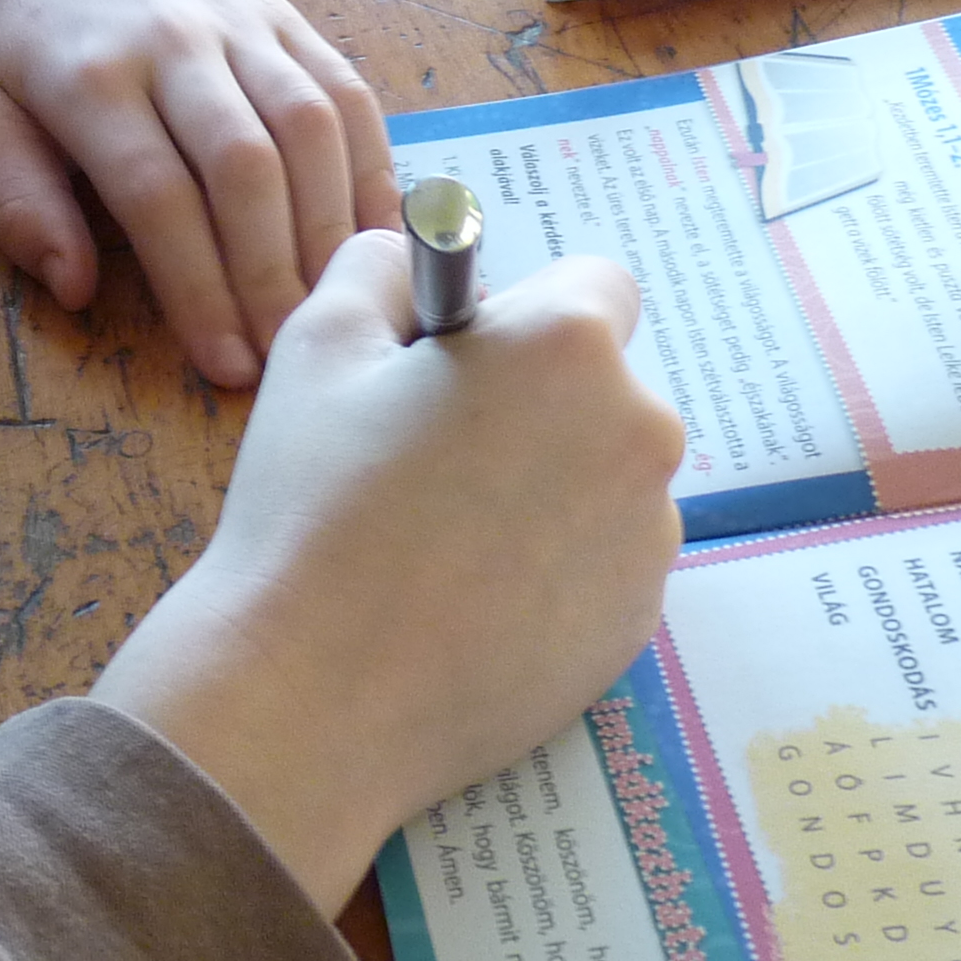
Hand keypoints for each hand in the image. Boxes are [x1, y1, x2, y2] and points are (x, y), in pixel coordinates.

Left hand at [0, 0, 394, 388]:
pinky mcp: (290, 17)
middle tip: (288, 351)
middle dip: (270, 273)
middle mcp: (174, 44)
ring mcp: (242, 24)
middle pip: (242, 165)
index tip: (225, 363)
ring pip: (308, 128)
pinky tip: (374, 237)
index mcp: (88, 77)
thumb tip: (75, 289)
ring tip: (336, 306)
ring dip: (330, 229)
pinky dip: (373, 168)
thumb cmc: (29, 39)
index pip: (154, 192)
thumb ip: (19, 203)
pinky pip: (347, 93)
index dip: (197, 285)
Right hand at [93, 229, 688, 912]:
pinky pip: (601, 564)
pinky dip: (552, 570)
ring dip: (548, 487)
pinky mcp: (636, 628)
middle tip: (432, 456)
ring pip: (603, 479)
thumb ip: (381, 266)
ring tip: (442, 543)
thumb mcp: (319, 341)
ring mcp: (648, 541)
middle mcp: (640, 434)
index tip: (460, 362)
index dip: (523, 312)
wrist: (315, 695)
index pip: (594, 283)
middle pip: (602, 387)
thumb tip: (418, 266)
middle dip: (536, 403)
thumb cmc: (313, 501)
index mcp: (570, 346)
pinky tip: (467, 603)